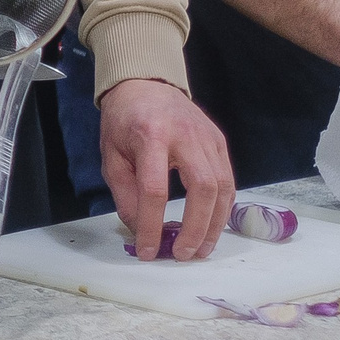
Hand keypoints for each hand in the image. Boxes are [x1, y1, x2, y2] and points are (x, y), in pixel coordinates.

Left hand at [100, 78, 234, 261]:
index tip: (147, 250)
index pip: (154, 189)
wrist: (145, 85)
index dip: (151, 224)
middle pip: (203, 188)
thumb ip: (124, 193)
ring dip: (214, 224)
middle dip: (196, 228)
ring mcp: (207, 137)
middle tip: (184, 254)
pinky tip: (211, 225)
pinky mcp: (219, 141)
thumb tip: (139, 230)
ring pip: (223, 187)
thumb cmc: (124, 121)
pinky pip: (228, 180)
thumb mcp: (111, 155)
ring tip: (200, 248)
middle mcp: (185, 135)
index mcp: (150, 136)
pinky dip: (222, 207)